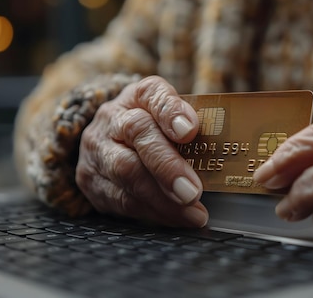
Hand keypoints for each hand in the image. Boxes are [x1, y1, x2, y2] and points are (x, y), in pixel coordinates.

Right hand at [76, 76, 207, 226]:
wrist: (106, 142)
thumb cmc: (151, 131)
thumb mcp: (170, 119)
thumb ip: (192, 127)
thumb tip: (221, 148)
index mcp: (139, 96)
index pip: (153, 94)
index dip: (171, 111)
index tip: (190, 131)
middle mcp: (113, 117)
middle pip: (138, 134)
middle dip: (167, 166)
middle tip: (193, 190)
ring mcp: (98, 149)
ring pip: (127, 172)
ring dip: (162, 198)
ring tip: (192, 212)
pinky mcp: (91, 181)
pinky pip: (122, 200)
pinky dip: (154, 212)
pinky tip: (176, 218)